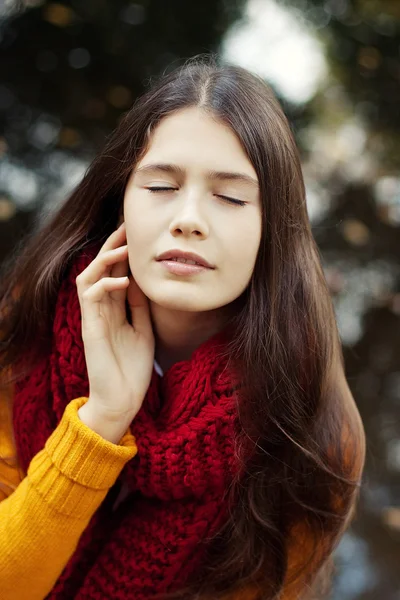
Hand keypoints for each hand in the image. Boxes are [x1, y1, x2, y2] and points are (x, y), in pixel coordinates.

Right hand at [75, 222, 154, 424]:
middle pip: (101, 268)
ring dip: (106, 259)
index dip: (125, 252)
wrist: (122, 400)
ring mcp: (93, 316)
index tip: (140, 234)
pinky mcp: (89, 327)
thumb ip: (140, 306)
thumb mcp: (144, 329)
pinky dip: (106, 284)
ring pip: (90, 276)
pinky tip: (125, 281)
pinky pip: (90, 296)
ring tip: (125, 248)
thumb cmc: (133, 368)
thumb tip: (144, 280)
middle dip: (113, 245)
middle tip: (128, 226)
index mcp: (114, 308)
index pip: (116, 272)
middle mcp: (101, 308)